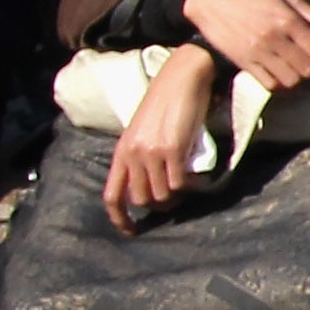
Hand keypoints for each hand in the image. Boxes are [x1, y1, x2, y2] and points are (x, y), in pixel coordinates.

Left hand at [100, 45, 226, 223]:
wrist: (181, 79)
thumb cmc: (166, 101)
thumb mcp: (144, 130)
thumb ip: (142, 153)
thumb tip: (153, 180)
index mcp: (122, 151)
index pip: (112, 195)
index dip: (119, 218)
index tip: (130, 230)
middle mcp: (132, 154)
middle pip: (140, 199)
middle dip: (159, 206)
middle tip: (175, 199)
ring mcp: (151, 153)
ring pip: (161, 196)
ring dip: (176, 198)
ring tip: (187, 187)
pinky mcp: (172, 150)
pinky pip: (179, 184)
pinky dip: (190, 187)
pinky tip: (197, 180)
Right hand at [177, 0, 309, 89]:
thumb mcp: (289, 0)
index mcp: (288, 20)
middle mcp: (274, 38)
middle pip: (309, 70)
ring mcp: (257, 52)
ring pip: (292, 81)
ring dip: (299, 78)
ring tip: (296, 68)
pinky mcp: (243, 62)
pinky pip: (270, 85)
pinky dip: (280, 85)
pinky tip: (281, 74)